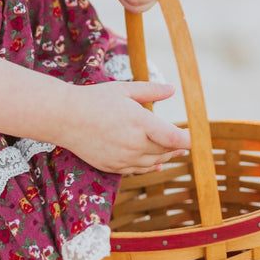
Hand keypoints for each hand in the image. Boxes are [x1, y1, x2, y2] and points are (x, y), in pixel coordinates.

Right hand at [60, 81, 189, 174]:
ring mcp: (123, 158)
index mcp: (140, 122)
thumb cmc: (94, 99)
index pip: (175, 138)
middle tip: (184, 141)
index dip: (188, 139)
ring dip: (164, 157)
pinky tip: (155, 164)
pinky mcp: (112, 167)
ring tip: (172, 151)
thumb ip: (150, 91)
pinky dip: (149, 167)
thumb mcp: (124, 89)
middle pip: (166, 151)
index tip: (195, 136)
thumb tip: (172, 89)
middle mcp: (134, 144)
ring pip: (153, 162)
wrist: (64, 118)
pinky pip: (137, 171)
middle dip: (177, 146)